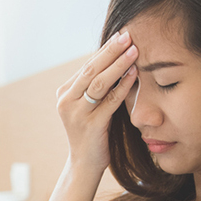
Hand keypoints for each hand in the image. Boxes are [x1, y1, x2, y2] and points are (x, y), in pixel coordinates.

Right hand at [56, 30, 138, 171]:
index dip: (104, 50)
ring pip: (99, 83)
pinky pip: (110, 101)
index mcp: (64, 94)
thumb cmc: (92, 133)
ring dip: (118, 64)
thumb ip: (95, 87)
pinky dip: (123, 86)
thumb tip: (115, 58)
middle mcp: (66, 101)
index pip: (86, 66)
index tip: (121, 35)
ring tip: (134, 50)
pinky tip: (135, 74)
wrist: (84, 164)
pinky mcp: (91, 126)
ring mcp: (76, 114)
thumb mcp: (88, 107)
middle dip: (111, 51)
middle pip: (91, 70)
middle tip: (128, 35)